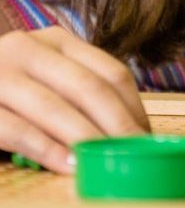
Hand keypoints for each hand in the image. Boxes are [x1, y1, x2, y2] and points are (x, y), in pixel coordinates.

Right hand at [0, 26, 149, 173]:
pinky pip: (17, 128)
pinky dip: (46, 150)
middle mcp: (28, 48)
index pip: (111, 72)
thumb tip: (131, 130)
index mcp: (57, 40)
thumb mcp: (46, 79)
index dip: (134, 107)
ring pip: (55, 108)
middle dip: (117, 126)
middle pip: (89, 89)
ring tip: (105, 164)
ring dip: (85, 140)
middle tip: (134, 155)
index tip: (146, 138)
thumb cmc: (8, 92)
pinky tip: (67, 167)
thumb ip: (79, 93)